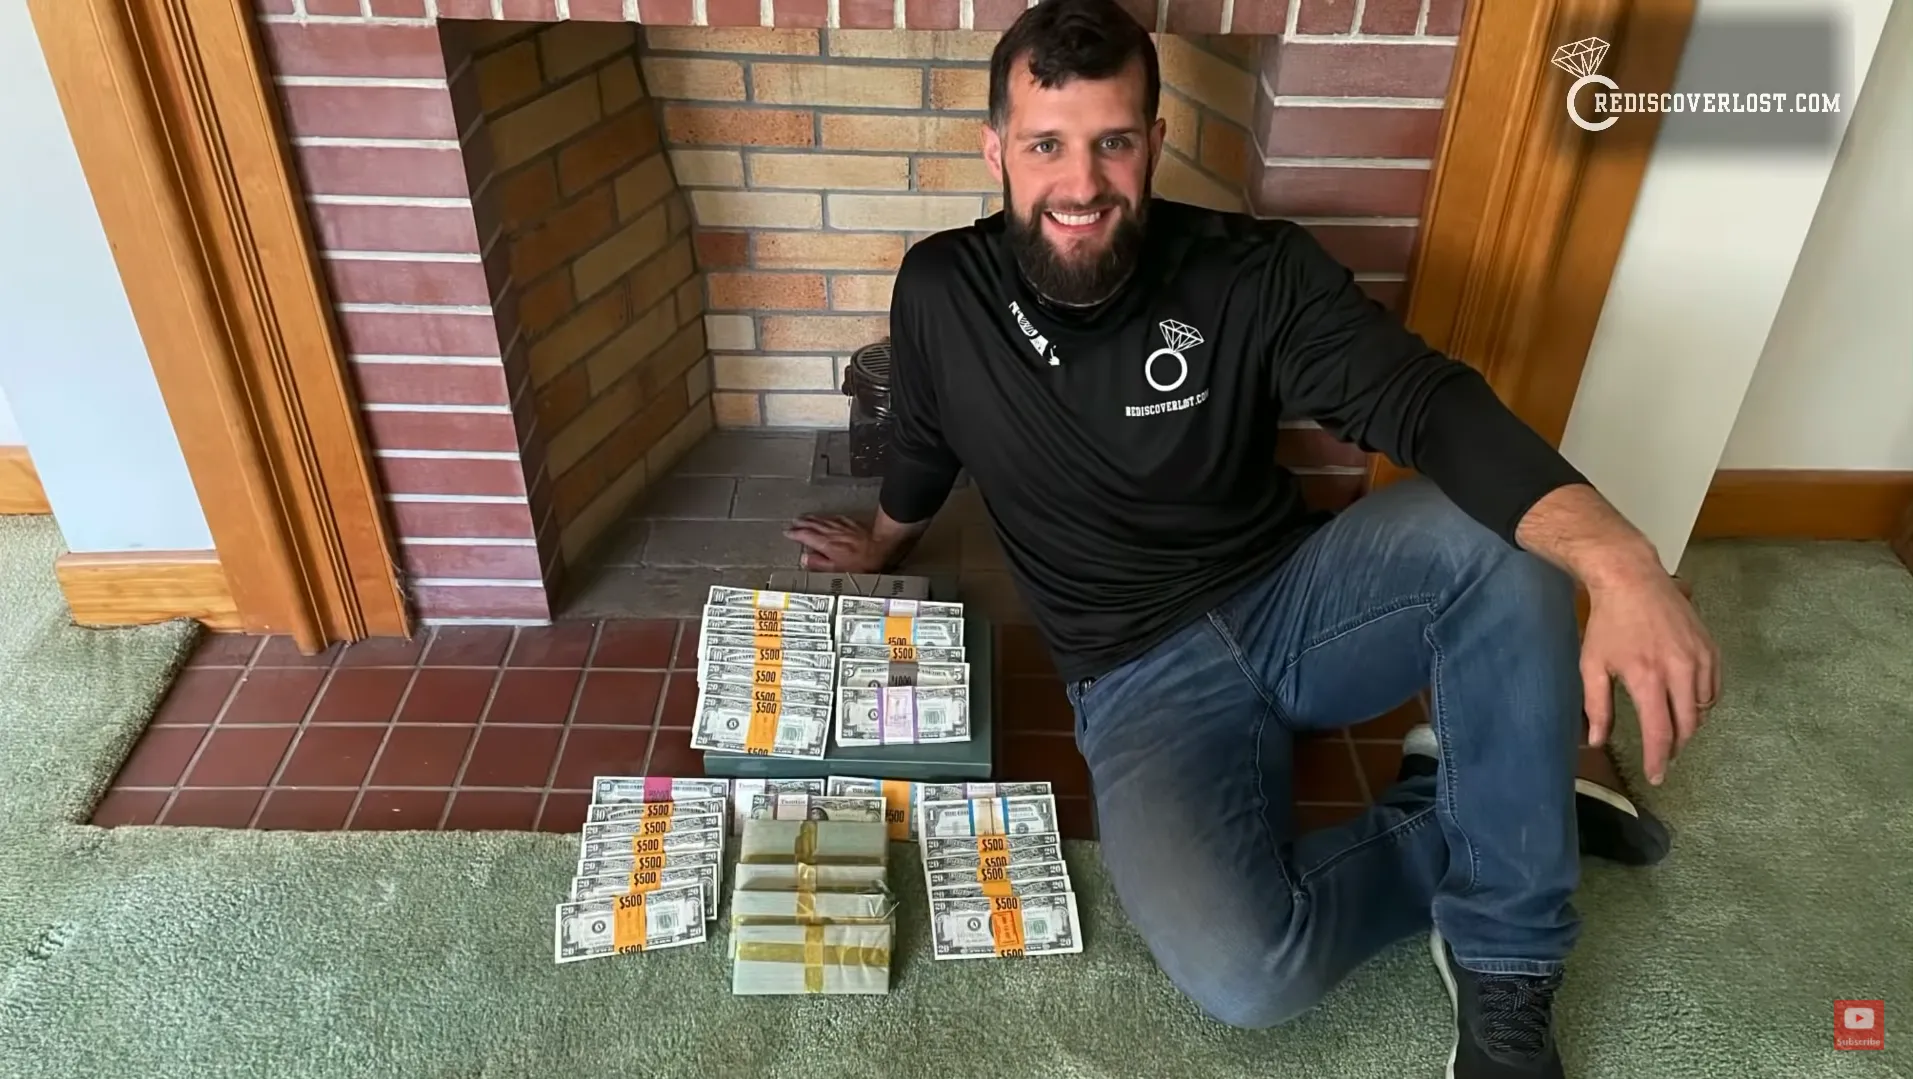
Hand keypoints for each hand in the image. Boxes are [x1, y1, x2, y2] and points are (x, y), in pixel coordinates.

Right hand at [784, 514, 887, 572]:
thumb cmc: (861, 563)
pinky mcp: (850, 523)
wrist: (880, 547)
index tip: (787, 532)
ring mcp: (841, 526)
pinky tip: (825, 517)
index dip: (795, 534)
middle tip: (793, 522)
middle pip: (812, 525)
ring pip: (822, 520)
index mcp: (826, 544)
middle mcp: (831, 532)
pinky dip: (826, 517)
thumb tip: (804, 558)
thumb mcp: (837, 569)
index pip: (806, 536)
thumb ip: (819, 563)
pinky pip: (834, 518)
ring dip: (811, 518)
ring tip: (803, 517)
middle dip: (801, 523)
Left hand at [1580, 569, 1720, 785]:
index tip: (1657, 777)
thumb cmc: (1608, 623)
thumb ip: (1597, 706)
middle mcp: (1680, 671)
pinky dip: (1703, 703)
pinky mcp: (1711, 649)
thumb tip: (1597, 742)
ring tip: (1672, 728)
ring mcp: (1700, 659)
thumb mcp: (1592, 664)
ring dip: (1689, 725)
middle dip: (1675, 746)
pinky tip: (1688, 704)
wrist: (1633, 579)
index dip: (1659, 760)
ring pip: (1703, 710)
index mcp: (1647, 679)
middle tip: (1663, 754)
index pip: (1660, 733)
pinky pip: (1714, 689)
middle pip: (1687, 726)